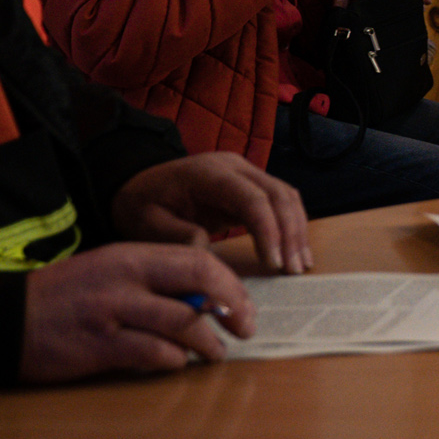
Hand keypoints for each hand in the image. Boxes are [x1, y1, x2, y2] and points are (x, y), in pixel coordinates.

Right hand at [19, 241, 253, 381]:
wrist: (1, 320)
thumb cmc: (61, 297)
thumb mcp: (107, 271)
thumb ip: (152, 279)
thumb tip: (203, 299)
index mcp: (130, 255)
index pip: (198, 259)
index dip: (230, 283)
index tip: (244, 304)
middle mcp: (125, 278)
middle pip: (199, 282)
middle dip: (233, 306)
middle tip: (246, 328)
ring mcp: (111, 311)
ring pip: (182, 322)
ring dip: (208, 342)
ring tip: (216, 354)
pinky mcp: (98, 346)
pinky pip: (152, 353)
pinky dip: (173, 360)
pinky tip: (176, 364)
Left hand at [112, 153, 310, 274]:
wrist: (139, 185)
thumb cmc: (141, 204)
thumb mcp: (146, 223)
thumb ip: (177, 237)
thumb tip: (208, 255)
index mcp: (210, 173)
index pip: (252, 198)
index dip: (268, 230)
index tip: (273, 264)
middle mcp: (235, 168)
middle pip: (279, 195)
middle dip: (290, 234)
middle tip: (294, 270)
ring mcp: (246, 174)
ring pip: (287, 197)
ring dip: (297, 231)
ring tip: (299, 265)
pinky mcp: (250, 188)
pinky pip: (281, 203)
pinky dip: (291, 227)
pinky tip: (294, 252)